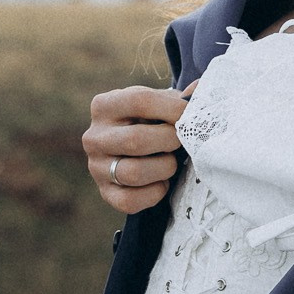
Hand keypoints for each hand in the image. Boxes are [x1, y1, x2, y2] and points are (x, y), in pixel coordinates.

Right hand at [83, 82, 190, 214]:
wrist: (134, 147)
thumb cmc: (152, 120)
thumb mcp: (161, 102)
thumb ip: (182, 99)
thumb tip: (200, 92)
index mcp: (104, 105)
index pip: (139, 102)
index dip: (172, 109)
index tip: (191, 115)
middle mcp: (93, 137)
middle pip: (136, 140)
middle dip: (170, 141)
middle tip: (182, 141)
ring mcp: (96, 167)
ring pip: (134, 173)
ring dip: (165, 167)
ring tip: (172, 162)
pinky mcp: (105, 193)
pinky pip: (131, 200)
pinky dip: (155, 192)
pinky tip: (162, 181)